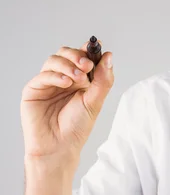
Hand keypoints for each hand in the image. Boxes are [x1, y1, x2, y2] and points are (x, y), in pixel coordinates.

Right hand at [20, 40, 113, 160]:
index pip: (82, 56)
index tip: (97, 47)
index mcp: (79, 79)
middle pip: (66, 53)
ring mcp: (48, 83)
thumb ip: (103, 79)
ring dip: (68, 65)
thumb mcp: (95, 101)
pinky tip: (66, 83)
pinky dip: (56, 75)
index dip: (89, 49)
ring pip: (54, 60)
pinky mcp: (34, 90)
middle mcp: (63, 78)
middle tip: (87, 66)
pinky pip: (43, 75)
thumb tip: (109, 56)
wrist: (59, 148)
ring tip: (78, 79)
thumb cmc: (77, 128)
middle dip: (78, 56)